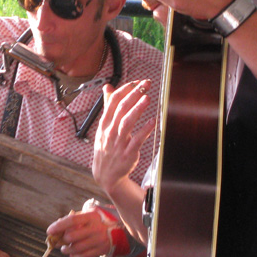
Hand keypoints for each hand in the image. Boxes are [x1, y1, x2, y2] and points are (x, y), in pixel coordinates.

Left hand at [46, 210, 108, 256]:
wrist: (120, 229)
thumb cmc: (98, 220)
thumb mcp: (89, 214)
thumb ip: (75, 219)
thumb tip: (58, 226)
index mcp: (91, 216)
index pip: (71, 220)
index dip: (59, 226)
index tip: (49, 231)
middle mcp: (96, 228)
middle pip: (72, 236)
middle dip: (61, 240)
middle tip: (57, 242)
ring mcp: (99, 240)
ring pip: (77, 248)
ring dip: (66, 250)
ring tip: (64, 249)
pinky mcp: (102, 250)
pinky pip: (85, 256)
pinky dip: (75, 256)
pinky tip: (72, 254)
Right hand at [93, 80, 155, 195]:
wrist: (105, 174)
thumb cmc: (106, 146)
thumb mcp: (103, 126)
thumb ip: (108, 106)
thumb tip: (108, 87)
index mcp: (104, 123)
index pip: (113, 101)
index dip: (125, 89)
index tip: (137, 82)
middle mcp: (110, 131)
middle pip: (121, 109)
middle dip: (134, 95)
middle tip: (146, 84)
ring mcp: (118, 143)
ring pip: (127, 123)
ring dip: (137, 110)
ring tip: (147, 98)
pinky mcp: (128, 153)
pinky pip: (137, 140)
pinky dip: (145, 130)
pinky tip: (153, 121)